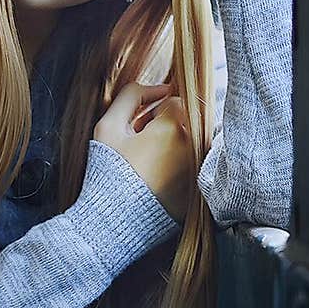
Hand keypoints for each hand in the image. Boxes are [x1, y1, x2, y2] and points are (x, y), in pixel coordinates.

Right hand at [93, 81, 194, 223]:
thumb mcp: (108, 126)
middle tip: (143, 146)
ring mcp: (200, 169)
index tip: (138, 130)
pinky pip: (195, 167)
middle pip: (187, 121)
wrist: (114, 220)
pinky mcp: (200, 189)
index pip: (174, 102)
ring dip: (176, 146)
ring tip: (150, 162)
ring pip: (193, 143)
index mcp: (174, 127)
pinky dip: (181, 167)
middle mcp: (193, 146)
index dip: (152, 113)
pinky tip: (158, 180)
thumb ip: (132, 95)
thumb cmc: (109, 171)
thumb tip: (162, 87)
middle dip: (167, 127)